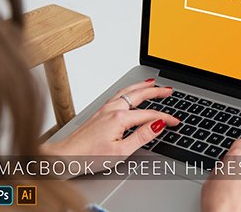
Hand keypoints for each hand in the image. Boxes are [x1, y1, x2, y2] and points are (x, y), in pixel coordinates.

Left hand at [42, 79, 179, 156]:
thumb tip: (158, 124)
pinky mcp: (100, 112)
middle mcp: (113, 109)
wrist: (65, 157)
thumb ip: (142, 136)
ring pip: (128, 91)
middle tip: (169, 90)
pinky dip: (130, 90)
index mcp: (120, 118)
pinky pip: (119, 94)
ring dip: (142, 86)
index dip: (165, 118)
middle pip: (139, 95)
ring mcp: (105, 109)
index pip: (150, 115)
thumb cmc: (88, 156)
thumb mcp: (121, 151)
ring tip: (153, 83)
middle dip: (157, 91)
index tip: (175, 121)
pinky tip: (131, 92)